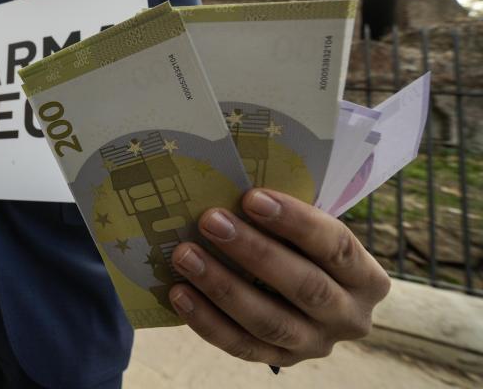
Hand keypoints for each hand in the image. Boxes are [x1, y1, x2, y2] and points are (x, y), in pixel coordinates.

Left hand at [167, 189, 390, 367]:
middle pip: (305, 286)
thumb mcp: (307, 230)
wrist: (301, 291)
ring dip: (223, 286)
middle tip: (210, 221)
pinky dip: (207, 321)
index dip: (295, 221)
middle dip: (253, 252)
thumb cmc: (299, 246)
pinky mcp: (280, 361)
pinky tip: (179, 293)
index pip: (336, 245)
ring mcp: (315, 345)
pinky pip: (241, 346)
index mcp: (366, 277)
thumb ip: (282, 214)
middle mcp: (350, 317)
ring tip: (184, 255)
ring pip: (270, 321)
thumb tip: (230, 184)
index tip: (252, 198)